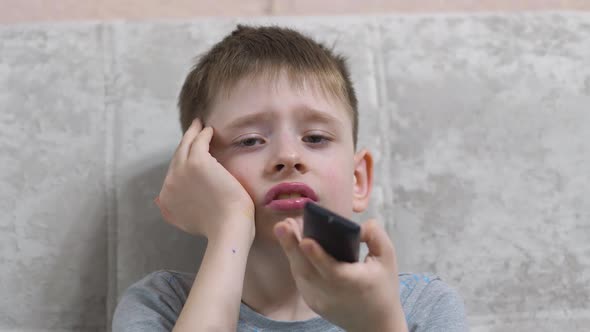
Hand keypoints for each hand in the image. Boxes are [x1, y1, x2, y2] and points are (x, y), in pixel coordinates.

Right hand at [155, 118, 254, 241]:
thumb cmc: (217, 227)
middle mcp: (169, 182)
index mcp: (166, 197)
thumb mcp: (185, 222)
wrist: (228, 227)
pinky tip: (209, 130)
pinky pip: (199, 141)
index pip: (173, 172)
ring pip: (186, 145)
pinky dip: (203, 133)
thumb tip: (158, 200)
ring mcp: (181, 170)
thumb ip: (171, 211)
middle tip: (193, 129)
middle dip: (184, 141)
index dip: (181, 160)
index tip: (189, 153)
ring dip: (193, 132)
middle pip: (177, 156)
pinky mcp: (198, 162)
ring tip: (200, 125)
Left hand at [274, 218, 407, 331]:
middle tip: (282, 225)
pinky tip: (292, 243)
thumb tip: (359, 225)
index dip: (317, 256)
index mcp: (354, 282)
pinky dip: (295, 260)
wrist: (376, 324)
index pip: (332, 270)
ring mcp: (320, 300)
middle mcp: (333, 294)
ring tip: (284, 227)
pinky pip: (300, 278)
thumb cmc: (383, 287)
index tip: (305, 240)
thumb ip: (376, 237)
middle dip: (292, 246)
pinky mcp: (312, 302)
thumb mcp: (388, 259)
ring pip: (300, 273)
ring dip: (290, 250)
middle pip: (308, 270)